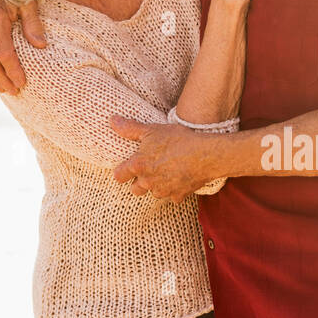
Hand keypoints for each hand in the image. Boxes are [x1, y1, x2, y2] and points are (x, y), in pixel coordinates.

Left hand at [108, 116, 223, 202]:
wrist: (205, 155)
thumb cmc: (177, 140)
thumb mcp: (152, 130)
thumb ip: (130, 128)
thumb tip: (112, 120)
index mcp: (139, 165)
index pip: (119, 176)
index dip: (121, 172)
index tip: (125, 168)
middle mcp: (148, 182)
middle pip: (135, 189)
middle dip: (139, 182)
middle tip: (148, 169)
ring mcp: (163, 191)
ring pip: (154, 193)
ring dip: (157, 185)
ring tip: (166, 171)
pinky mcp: (178, 196)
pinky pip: (172, 196)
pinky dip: (174, 189)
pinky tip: (180, 177)